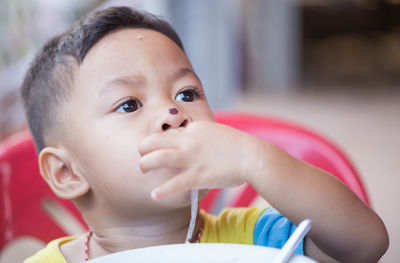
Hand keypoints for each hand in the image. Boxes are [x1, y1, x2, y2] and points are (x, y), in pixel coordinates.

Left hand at [138, 121, 259, 199]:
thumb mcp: (215, 132)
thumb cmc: (236, 145)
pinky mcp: (198, 175)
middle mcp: (189, 140)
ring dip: (145, 164)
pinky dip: (163, 190)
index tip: (161, 149)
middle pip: (155, 140)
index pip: (169, 134)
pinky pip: (175, 183)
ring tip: (142, 169)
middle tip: (142, 156)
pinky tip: (154, 195)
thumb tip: (188, 137)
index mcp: (193, 129)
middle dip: (143, 148)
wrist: (252, 155)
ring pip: (158, 158)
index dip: (162, 142)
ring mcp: (192, 158)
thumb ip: (199, 135)